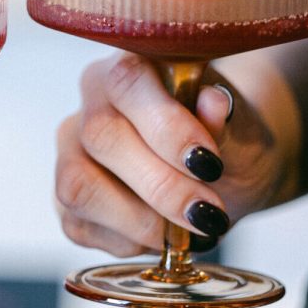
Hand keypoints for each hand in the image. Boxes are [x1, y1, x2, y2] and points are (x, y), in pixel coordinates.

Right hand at [54, 52, 297, 255]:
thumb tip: (215, 103)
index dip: (165, 127)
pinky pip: (79, 225)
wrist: (224, 172)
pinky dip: (128, 241)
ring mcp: (71, 148)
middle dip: (160, 185)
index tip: (210, 164)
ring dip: (139, 220)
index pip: (127, 81)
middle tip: (209, 214)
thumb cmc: (228, 138)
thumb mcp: (243, 129)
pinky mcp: (65, 197)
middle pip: (101, 136)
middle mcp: (91, 101)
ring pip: (77, 185)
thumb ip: (226, 119)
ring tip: (186, 230)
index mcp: (132, 66)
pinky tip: (162, 234)